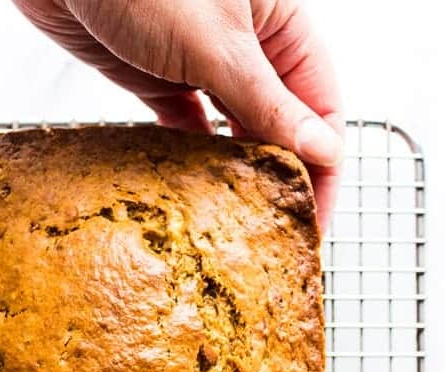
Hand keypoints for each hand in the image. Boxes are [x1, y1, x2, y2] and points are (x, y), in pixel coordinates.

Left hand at [14, 0, 342, 230]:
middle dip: (283, 178)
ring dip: (240, 175)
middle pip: (280, 124)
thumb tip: (321, 149)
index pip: (320, 105)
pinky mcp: (158, 79)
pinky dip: (193, 160)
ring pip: (234, 131)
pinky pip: (187, 129)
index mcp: (279, 24)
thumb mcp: (217, 44)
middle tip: (278, 234)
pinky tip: (199, 192)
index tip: (316, 220)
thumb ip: (267, 101)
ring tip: (243, 223)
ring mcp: (201, 63)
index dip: (324, 165)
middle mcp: (246, 46)